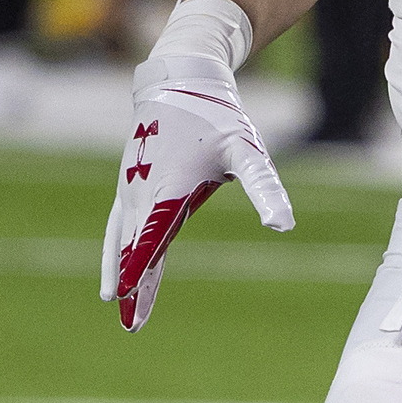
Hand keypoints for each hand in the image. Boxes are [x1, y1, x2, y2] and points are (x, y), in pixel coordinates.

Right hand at [102, 38, 292, 331]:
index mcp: (169, 188)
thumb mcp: (247, 151)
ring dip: (120, 271)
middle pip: (133, 245)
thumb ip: (265, 187)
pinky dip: (117, 250)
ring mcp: (133, 189)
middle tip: (130, 323)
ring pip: (122, 238)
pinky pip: (119, 226)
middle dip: (131, 283)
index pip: (151, 236)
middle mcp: (144, 191)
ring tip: (118, 305)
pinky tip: (118, 272)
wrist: (180, 79)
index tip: (128, 295)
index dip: (140, 267)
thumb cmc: (216, 116)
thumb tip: (284, 225)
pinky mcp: (131, 186)